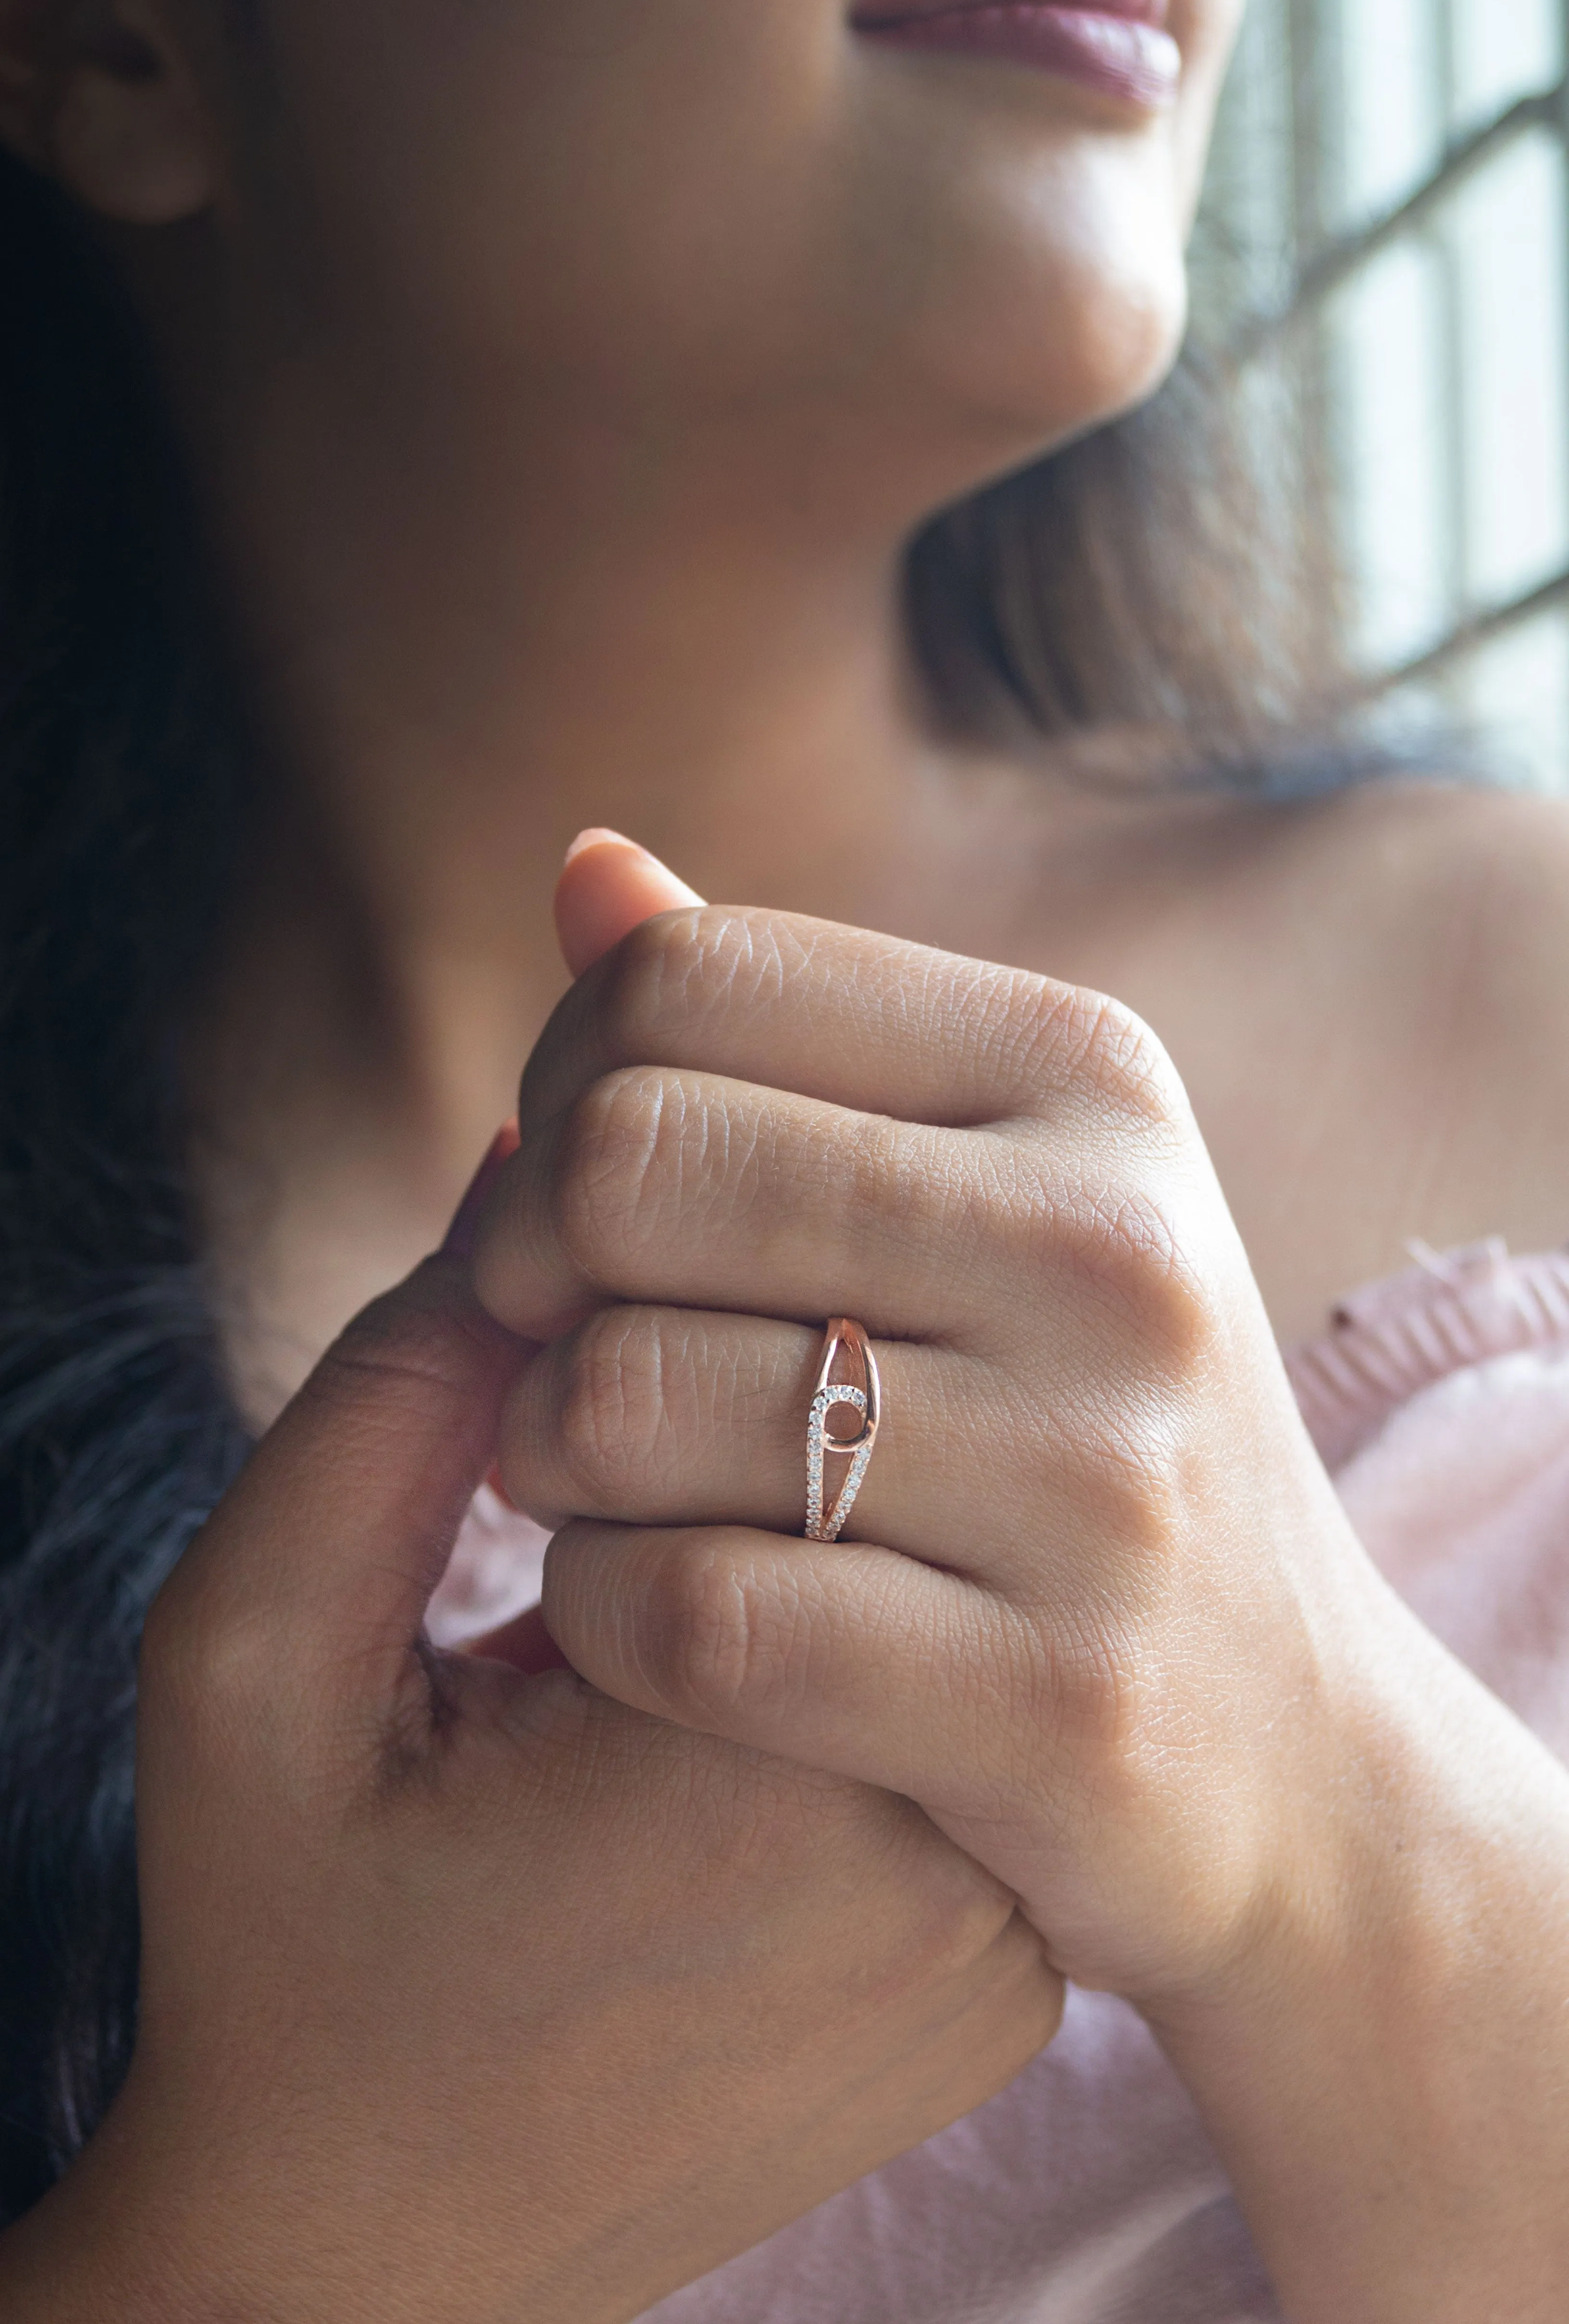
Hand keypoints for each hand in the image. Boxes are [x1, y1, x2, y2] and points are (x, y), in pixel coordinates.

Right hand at [0, 1248, 1058, 2321]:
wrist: (375, 2271)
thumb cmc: (287, 1953)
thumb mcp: (253, 1661)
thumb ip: (385, 1397)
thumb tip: (557, 1134)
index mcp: (743, 1771)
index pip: (776, 1382)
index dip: (624, 1347)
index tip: (529, 1440)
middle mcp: (932, 1859)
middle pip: (879, 1467)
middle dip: (731, 1410)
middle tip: (586, 1514)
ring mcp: (1003, 1935)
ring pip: (936, 1567)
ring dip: (796, 1521)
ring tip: (659, 1620)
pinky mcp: (1016, 1971)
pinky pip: (955, 1697)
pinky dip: (849, 1645)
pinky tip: (726, 1705)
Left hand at [472, 872, 1389, 1997]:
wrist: (1292, 1748)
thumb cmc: (1079, 1426)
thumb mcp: (988, 1186)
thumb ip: (778, 1033)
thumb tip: (585, 867)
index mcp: (1086, 1074)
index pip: (681, 978)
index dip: (560, 1088)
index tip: (578, 1207)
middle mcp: (1112, 1247)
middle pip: (623, 1164)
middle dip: (519, 1272)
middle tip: (550, 1351)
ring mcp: (1100, 1481)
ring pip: (619, 1399)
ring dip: (542, 1458)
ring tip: (601, 1485)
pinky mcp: (1057, 1702)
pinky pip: (683, 1617)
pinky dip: (597, 1619)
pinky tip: (639, 1611)